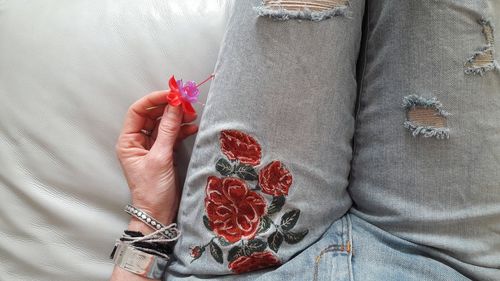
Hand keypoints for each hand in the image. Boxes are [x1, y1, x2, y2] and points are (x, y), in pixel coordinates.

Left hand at [115, 91, 197, 224]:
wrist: (158, 214)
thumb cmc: (152, 190)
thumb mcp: (161, 158)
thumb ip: (168, 130)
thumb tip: (175, 105)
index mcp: (128, 141)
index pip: (138, 111)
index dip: (154, 99)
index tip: (172, 94)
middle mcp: (138, 141)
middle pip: (152, 115)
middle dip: (169, 108)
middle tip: (186, 103)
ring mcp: (151, 147)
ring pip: (164, 124)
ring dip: (178, 118)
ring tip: (192, 114)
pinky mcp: (163, 153)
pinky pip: (172, 135)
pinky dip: (182, 130)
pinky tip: (192, 127)